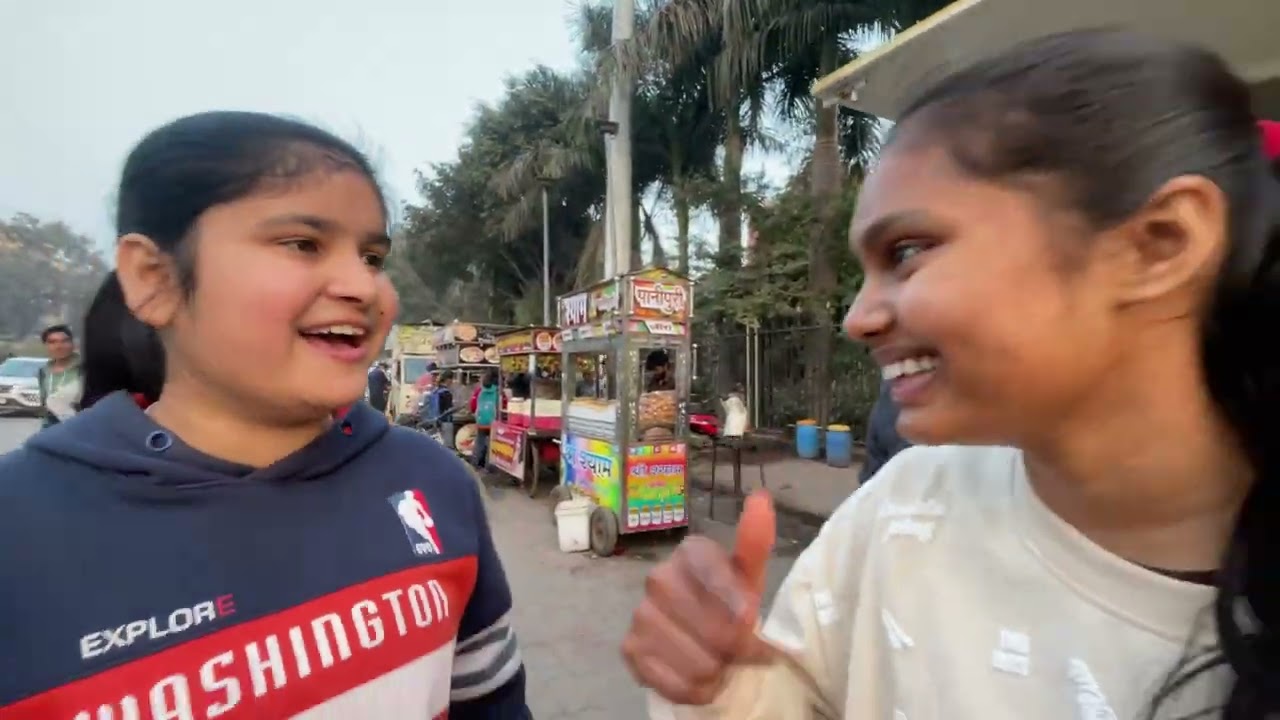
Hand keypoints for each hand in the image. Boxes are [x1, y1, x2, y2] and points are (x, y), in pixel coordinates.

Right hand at [621, 491, 777, 704]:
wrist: (696, 642)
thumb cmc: (728, 605)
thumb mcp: (748, 577)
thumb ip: (754, 542)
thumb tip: (761, 498)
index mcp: (690, 553)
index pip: (723, 586)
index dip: (742, 612)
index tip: (749, 620)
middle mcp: (658, 577)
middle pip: (716, 631)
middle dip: (734, 648)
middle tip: (735, 649)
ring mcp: (640, 614)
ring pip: (698, 662)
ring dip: (716, 672)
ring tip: (716, 663)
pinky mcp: (629, 649)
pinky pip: (674, 683)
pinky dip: (693, 690)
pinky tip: (696, 678)